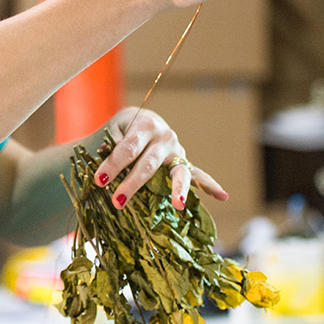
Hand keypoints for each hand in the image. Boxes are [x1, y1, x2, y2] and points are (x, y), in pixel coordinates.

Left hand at [93, 107, 228, 210]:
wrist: (141, 119)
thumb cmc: (122, 128)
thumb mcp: (113, 128)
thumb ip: (110, 141)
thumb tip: (107, 154)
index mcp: (145, 125)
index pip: (128, 147)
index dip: (113, 164)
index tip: (100, 180)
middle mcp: (165, 137)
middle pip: (149, 163)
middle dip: (133, 182)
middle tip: (117, 200)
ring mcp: (177, 151)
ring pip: (178, 171)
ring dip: (177, 189)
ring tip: (178, 204)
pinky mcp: (183, 162)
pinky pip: (198, 174)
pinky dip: (210, 185)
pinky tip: (223, 196)